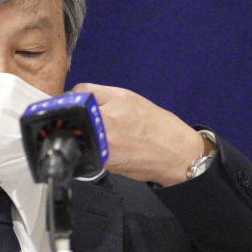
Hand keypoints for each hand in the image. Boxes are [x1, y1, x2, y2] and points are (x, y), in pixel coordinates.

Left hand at [71, 83, 208, 186]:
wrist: (176, 153)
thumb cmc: (158, 127)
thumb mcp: (132, 100)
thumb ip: (104, 97)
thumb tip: (79, 98)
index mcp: (116, 99)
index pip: (81, 90)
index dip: (77, 97)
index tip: (78, 103)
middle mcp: (108, 118)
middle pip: (74, 113)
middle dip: (76, 117)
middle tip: (84, 122)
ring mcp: (104, 141)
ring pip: (77, 133)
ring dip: (80, 134)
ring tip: (94, 136)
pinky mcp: (103, 160)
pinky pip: (85, 151)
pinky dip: (88, 149)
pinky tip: (100, 149)